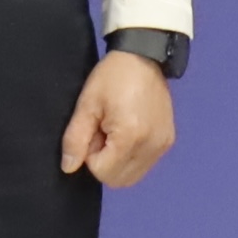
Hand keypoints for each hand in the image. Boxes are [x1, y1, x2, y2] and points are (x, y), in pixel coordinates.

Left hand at [60, 50, 176, 187]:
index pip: (102, 172)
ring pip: (133, 176)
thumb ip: (75, 139)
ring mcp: (163, 146)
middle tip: (102, 132)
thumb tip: (69, 168)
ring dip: (118, 161)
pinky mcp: (168, 141)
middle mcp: (151, 147)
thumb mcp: (87, 104)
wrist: (144, 57)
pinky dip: (132, 156)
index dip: (90, 156)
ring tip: (115, 130)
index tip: (93, 131)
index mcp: (130, 137)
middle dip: (104, 162)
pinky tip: (129, 131)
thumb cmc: (111, 77)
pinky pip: (146, 164)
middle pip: (119, 180)